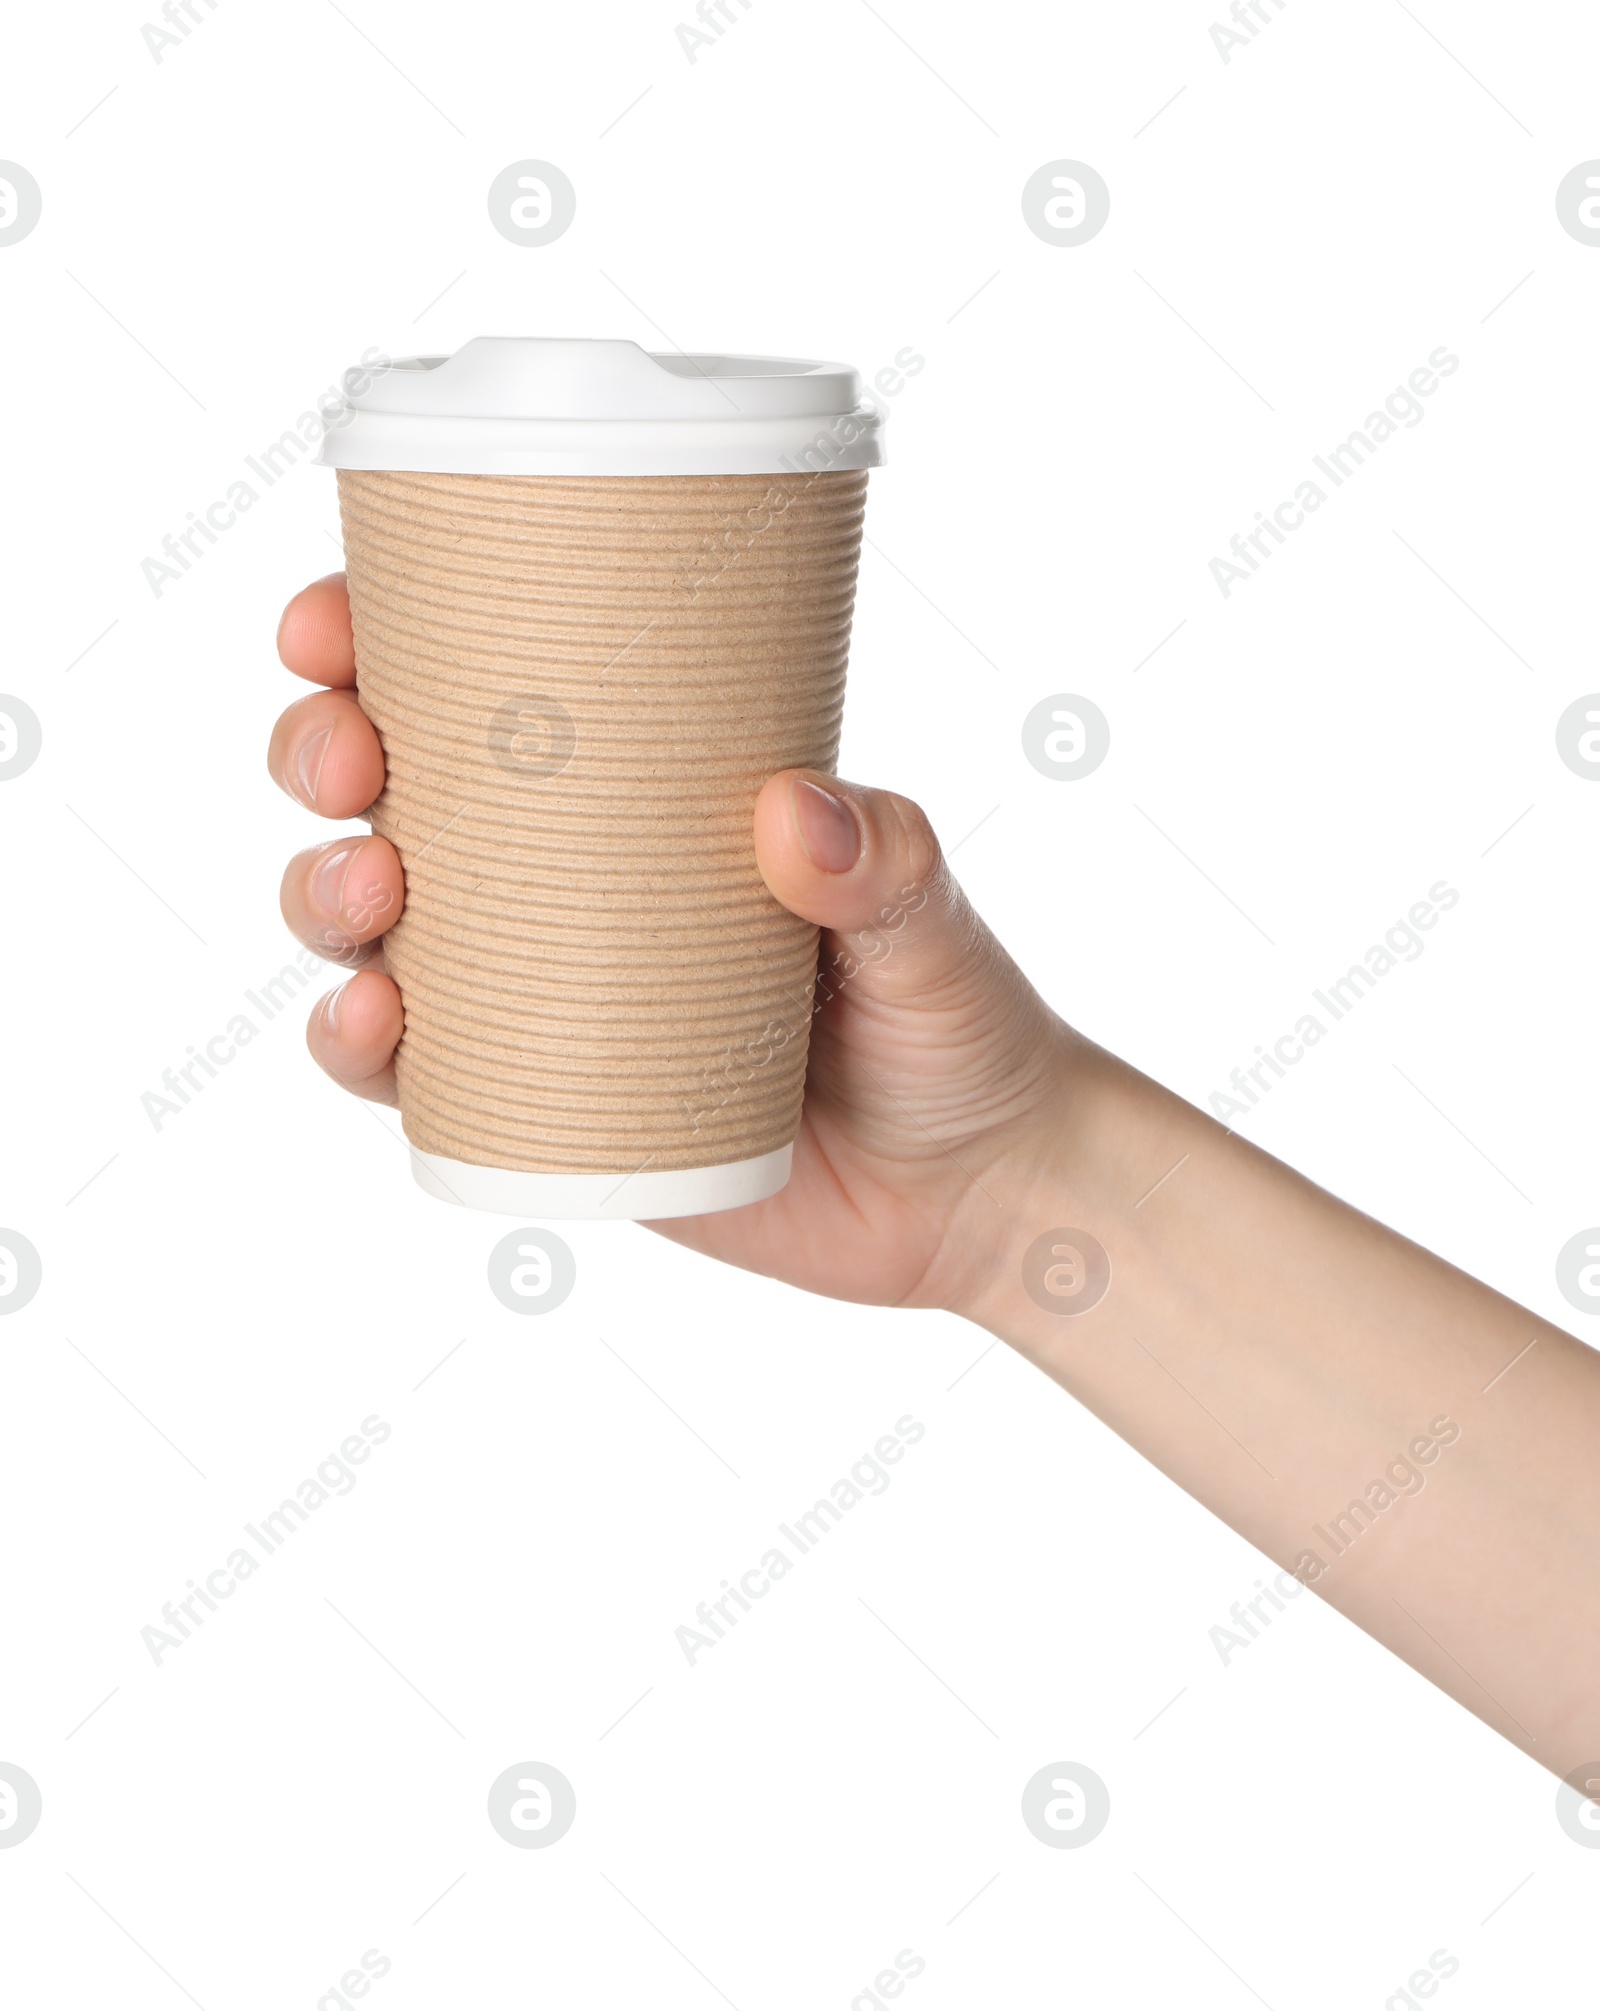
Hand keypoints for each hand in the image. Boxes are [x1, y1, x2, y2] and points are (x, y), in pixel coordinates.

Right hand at [271, 573, 1073, 1313]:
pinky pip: (414, 1079)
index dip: (373, 646)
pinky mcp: (539, 1109)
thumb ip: (887, 864)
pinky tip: (368, 1026)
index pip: (482, 691)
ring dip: (321, 895)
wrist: (972, 1193)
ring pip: (374, 929)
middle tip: (353, 764)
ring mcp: (543, 996)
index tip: (333, 628)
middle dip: (323, 756)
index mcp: (642, 793)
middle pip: (389, 794)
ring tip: (366, 894)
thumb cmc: (956, 1023)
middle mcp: (566, 883)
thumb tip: (791, 807)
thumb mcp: (933, 923)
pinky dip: (359, 1049)